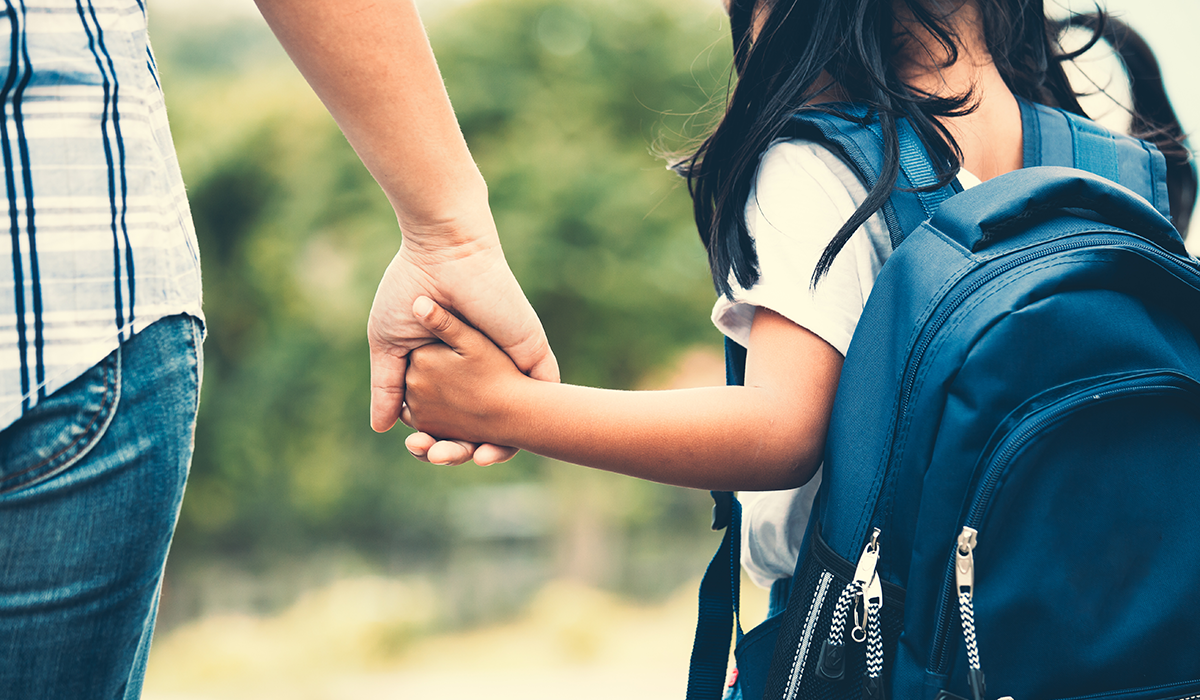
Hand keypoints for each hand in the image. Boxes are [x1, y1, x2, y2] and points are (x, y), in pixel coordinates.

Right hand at [367, 218, 557, 464]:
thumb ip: (387, 386)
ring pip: (511, 422)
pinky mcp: (532, 356)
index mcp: (449, 368)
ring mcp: (508, 365)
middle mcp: (481, 371)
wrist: (445, 254)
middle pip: (478, 426)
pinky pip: (541, 401)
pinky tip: (503, 448)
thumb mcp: (390, 345)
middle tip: (437, 457)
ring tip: (471, 459)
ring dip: (493, 448)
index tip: (418, 449)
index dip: (434, 439)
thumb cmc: (410, 291)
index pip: (446, 417)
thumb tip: (381, 429)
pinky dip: (528, 429)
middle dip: (460, 450)